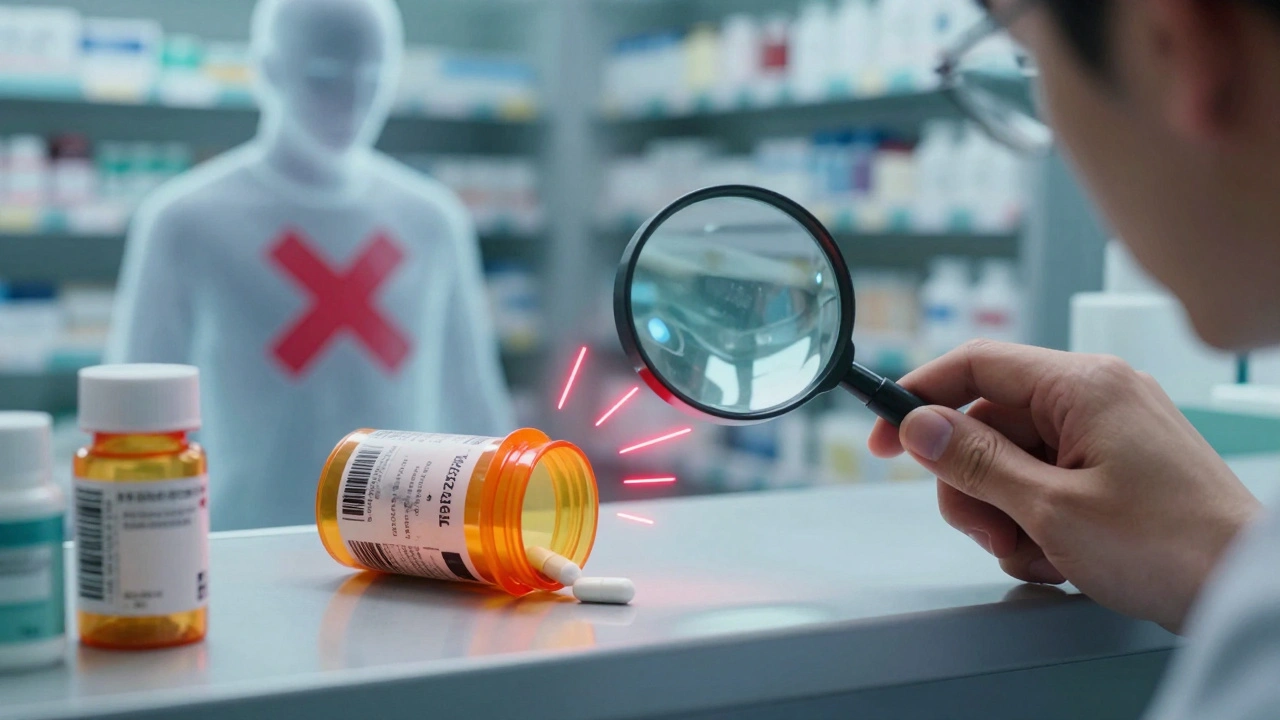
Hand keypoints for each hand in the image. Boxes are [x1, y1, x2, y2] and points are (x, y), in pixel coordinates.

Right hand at [868, 340, 1261, 632]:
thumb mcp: (1051, 509)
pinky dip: (1038, 522)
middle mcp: (1096, 395)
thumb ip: (976, 463)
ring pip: (1013, 460)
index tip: (882, 436)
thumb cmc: (1171, 546)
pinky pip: (1046, 480)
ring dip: (1005, 513)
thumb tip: (918, 426)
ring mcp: (1108, 431)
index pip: (976, 365)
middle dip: (974, 485)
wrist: (1246, 589)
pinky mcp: (1116, 465)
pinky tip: (1061, 557)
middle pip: (989, 424)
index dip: (918, 397)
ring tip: (1034, 553)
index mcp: (1082, 385)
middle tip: (986, 532)